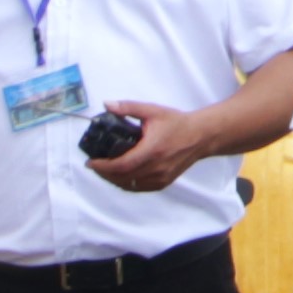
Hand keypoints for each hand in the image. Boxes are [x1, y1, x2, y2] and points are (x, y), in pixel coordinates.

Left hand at [79, 99, 217, 194]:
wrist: (201, 136)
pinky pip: (140, 187)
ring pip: (130, 185)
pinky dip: (127, 184)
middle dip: (104, 173)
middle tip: (95, 165)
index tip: (91, 162)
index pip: (121, 165)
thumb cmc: (177, 123)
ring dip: (114, 180)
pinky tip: (121, 177)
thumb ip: (128, 107)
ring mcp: (161, 177)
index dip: (103, 166)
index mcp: (152, 150)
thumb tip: (107, 104)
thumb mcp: (152, 111)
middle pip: (122, 178)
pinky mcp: (164, 182)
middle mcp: (156, 167)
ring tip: (105, 171)